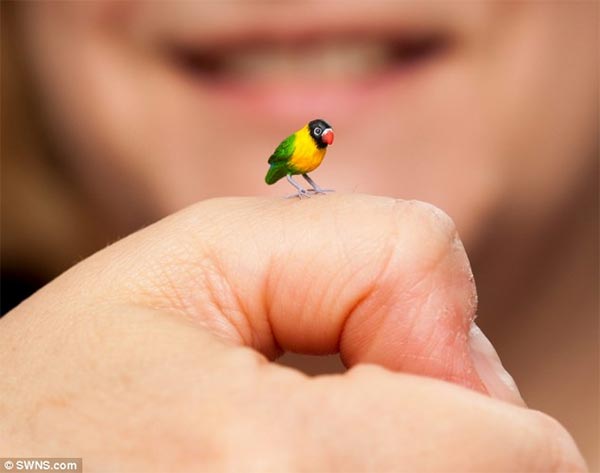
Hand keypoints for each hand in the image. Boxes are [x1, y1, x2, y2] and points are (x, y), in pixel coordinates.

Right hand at [0, 195, 585, 470]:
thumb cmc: (56, 390)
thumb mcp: (203, 259)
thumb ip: (373, 254)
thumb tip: (464, 345)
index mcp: (281, 469)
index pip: (528, 459)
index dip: (469, 394)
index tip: (374, 369)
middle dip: (445, 432)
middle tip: (324, 409)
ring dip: (418, 461)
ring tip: (301, 450)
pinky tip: (301, 471)